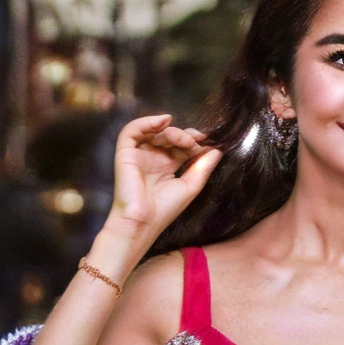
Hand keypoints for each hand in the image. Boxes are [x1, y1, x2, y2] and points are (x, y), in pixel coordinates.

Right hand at [106, 114, 222, 240]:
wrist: (142, 222)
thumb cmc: (165, 209)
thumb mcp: (191, 186)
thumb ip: (203, 167)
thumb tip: (217, 150)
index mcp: (167, 166)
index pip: (181, 146)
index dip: (194, 141)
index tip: (208, 141)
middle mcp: (153, 158)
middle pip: (169, 136)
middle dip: (185, 135)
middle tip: (196, 141)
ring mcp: (139, 154)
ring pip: (154, 132)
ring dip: (171, 131)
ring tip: (183, 139)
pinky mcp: (125, 153)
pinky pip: (133, 130)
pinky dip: (147, 122)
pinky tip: (164, 121)